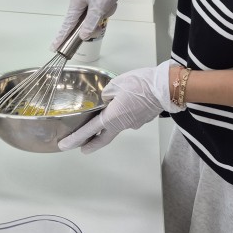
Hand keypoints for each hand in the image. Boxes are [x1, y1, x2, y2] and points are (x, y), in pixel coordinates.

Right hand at [51, 0, 145, 50]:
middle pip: (82, 19)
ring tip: (111, 3)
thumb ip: (90, 23)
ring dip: (104, 12)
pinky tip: (113, 0)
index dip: (62, 36)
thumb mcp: (99, 7)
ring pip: (93, 14)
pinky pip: (99, 8)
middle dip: (95, 19)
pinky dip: (107, 7)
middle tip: (103, 13)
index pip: (68, 22)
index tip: (54, 47)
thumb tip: (82, 36)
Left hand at [58, 61, 181, 153]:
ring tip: (105, 114)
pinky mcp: (142, 120)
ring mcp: (134, 124)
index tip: (65, 145)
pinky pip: (128, 119)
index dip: (75, 138)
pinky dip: (123, 116)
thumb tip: (105, 100)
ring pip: (117, 126)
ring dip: (109, 124)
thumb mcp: (116, 84)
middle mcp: (122, 125)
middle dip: (91, 144)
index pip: (89, 130)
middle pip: (103, 138)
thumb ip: (106, 94)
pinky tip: (125, 106)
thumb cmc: (142, 84)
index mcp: (112, 117)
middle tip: (82, 149)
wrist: (167, 87)